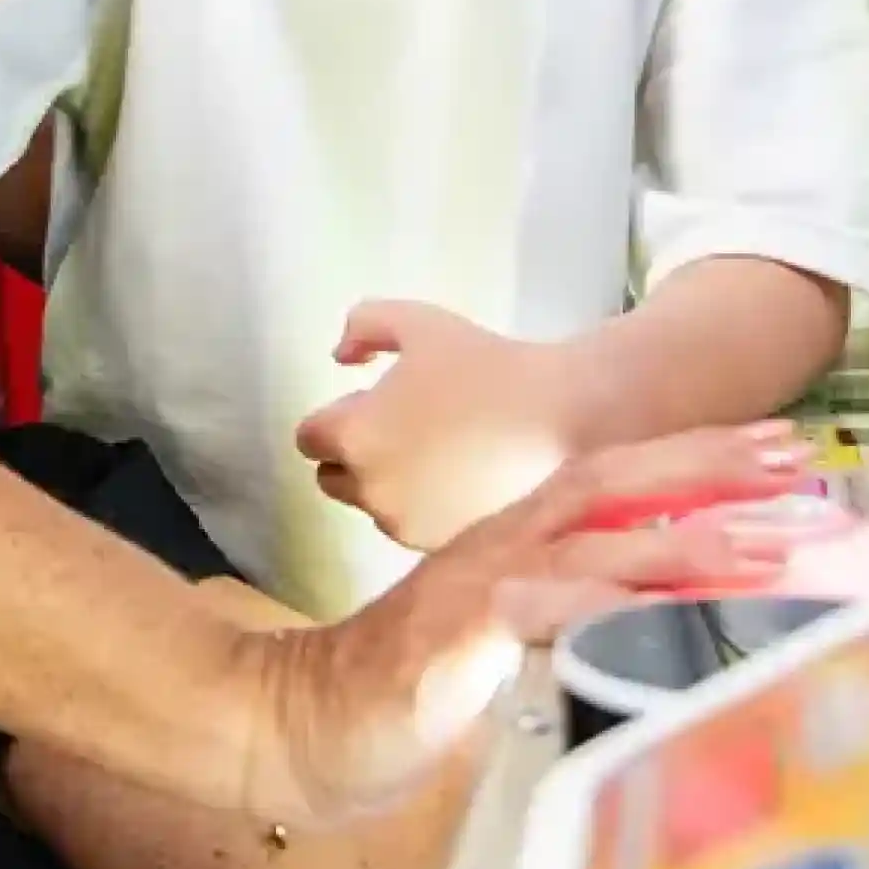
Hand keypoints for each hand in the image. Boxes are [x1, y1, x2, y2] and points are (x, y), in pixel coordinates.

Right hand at [247, 422, 816, 824]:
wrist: (306, 721)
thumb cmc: (404, 689)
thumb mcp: (499, 638)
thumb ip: (558, 610)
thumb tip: (633, 608)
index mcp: (518, 541)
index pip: (614, 481)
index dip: (693, 459)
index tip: (771, 448)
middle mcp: (506, 546)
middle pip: (614, 484)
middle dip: (709, 466)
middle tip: (791, 453)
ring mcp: (484, 585)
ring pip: (595, 543)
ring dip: (685, 537)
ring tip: (765, 538)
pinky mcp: (463, 636)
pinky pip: (542, 610)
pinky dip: (598, 599)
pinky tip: (652, 601)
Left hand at [295, 301, 601, 553]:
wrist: (560, 418)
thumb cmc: (484, 365)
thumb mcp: (415, 322)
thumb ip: (361, 327)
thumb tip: (340, 357)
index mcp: (354, 437)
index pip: (308, 438)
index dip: (333, 418)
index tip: (368, 404)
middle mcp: (370, 490)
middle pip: (331, 478)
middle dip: (352, 456)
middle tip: (400, 428)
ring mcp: (407, 526)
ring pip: (374, 506)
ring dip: (387, 484)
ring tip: (437, 453)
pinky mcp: (442, 546)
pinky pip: (413, 527)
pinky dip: (423, 508)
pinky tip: (459, 478)